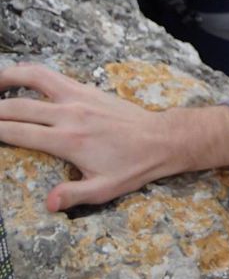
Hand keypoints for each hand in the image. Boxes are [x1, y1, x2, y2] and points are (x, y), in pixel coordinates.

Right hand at [0, 62, 186, 211]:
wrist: (162, 139)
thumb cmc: (134, 166)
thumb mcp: (105, 189)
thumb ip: (74, 195)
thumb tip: (49, 204)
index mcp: (68, 140)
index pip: (16, 132)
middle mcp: (70, 114)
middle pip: (17, 106)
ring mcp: (79, 97)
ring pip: (35, 77)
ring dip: (7, 77)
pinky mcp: (88, 89)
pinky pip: (53, 76)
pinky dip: (30, 74)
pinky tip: (19, 82)